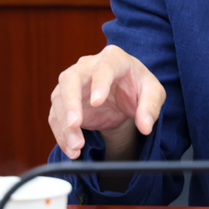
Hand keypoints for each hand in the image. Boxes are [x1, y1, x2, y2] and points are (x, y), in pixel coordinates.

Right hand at [48, 45, 165, 160]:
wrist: (123, 96)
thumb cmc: (138, 88)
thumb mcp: (153, 94)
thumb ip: (150, 107)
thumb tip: (145, 126)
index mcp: (113, 58)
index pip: (103, 67)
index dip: (99, 83)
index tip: (97, 102)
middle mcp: (87, 66)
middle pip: (70, 79)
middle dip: (71, 102)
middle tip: (76, 124)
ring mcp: (72, 83)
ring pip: (59, 99)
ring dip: (64, 125)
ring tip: (76, 146)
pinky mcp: (64, 100)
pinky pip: (56, 116)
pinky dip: (61, 134)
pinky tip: (71, 150)